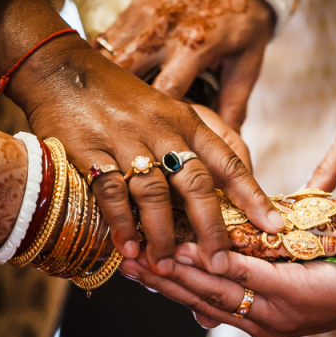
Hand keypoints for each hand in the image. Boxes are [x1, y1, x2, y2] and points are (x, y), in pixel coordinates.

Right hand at [0, 0, 285, 275]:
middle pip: (196, 184)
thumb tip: (236, 175)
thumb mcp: (171, 107)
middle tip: (220, 263)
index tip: (272, 224)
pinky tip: (128, 248)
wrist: (64, 70)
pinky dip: (121, 224)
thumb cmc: (123, 96)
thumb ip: (202, 139)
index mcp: (187, 121)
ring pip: (154, 193)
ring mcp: (126, 140)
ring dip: (162, 234)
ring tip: (168, 265)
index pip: (228, 161)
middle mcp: (162, 131)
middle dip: (211, 228)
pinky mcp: (90, 150)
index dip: (252, 195)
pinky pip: (111, 192)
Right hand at [97, 0, 273, 129]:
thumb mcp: (246, 65)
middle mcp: (165, 31)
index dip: (155, 119)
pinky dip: (103, 62)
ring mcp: (145, 17)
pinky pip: (107, 40)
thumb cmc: (243, 26)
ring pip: (110, 56)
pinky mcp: (134, 9)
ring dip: (105, 83)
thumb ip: (235, 105)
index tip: (152, 137)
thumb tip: (229, 145)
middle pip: (127, 73)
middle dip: (120, 103)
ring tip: (104, 109)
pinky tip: (102, 83)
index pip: (165, 90)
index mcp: (195, 46)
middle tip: (117, 127)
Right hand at [121, 244, 335, 336]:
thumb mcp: (297, 279)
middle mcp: (264, 325)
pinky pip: (244, 276)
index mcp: (261, 323)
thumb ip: (257, 282)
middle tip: (124, 260)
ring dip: (175, 273)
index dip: (167, 286)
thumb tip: (214, 286)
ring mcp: (277, 313)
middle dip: (159, 281)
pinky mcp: (292, 295)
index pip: (202, 305)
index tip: (134, 268)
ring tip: (142, 254)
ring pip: (214, 290)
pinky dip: (213, 263)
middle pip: (198, 300)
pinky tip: (186, 251)